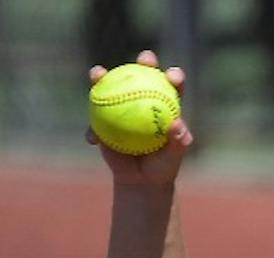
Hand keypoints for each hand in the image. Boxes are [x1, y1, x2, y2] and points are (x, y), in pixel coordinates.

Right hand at [87, 52, 192, 186]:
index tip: (173, 76)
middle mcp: (143, 101)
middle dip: (146, 63)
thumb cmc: (163, 166)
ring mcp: (121, 107)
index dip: (174, 77)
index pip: (172, 88)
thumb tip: (177, 124)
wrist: (142, 178)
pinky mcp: (102, 119)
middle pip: (144, 77)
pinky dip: (93, 126)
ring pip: (111, 87)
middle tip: (146, 59)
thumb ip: (178, 141)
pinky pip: (94, 118)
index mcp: (164, 107)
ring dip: (102, 77)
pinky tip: (93, 137)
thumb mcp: (173, 157)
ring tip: (97, 73)